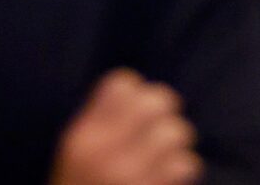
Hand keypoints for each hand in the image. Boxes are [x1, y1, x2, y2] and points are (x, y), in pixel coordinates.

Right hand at [52, 70, 202, 184]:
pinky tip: (170, 174)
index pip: (123, 84)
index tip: (132, 109)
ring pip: (177, 132)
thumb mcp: (73, 154)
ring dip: (175, 141)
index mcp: (83, 137)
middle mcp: (106, 153)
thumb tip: (139, 92)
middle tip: (157, 124)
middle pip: (156, 101)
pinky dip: (182, 166)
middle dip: (163, 110)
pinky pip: (186, 164)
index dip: (134, 92)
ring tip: (165, 150)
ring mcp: (132, 177)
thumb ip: (98, 123)